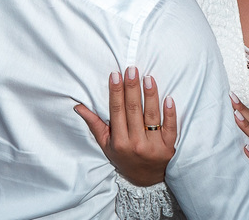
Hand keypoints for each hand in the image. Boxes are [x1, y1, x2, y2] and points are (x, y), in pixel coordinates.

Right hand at [74, 66, 177, 186]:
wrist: (146, 179)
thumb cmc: (123, 156)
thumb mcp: (106, 144)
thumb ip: (94, 124)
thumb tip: (78, 106)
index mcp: (119, 141)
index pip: (117, 111)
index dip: (116, 92)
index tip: (115, 74)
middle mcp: (136, 143)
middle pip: (133, 111)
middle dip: (132, 89)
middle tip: (132, 70)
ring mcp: (153, 146)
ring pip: (151, 117)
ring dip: (150, 96)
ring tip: (148, 78)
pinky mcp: (169, 147)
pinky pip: (170, 128)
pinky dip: (170, 113)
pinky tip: (169, 98)